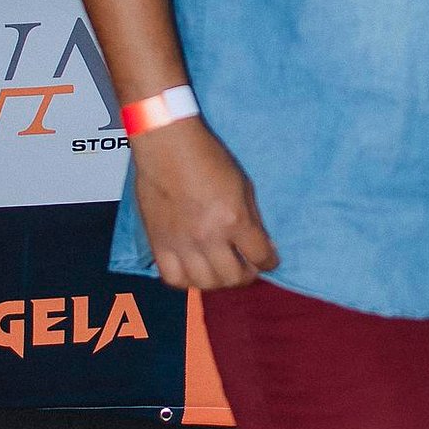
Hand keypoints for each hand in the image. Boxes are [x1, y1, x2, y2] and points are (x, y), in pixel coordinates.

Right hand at [129, 115, 280, 288]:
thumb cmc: (206, 157)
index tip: (269, 260)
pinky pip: (174, 278)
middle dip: (245, 274)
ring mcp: (181, 243)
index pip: (260, 257)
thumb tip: (262, 245)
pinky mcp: (159, 243)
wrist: (167, 145)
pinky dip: (187, 280)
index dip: (269, 262)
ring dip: (218, 280)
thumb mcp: (243, 185)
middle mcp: (207, 236)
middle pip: (233, 277)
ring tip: (220, 269)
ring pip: (205, 283)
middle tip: (245, 266)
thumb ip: (252, 218)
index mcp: (233, 219)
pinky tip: (194, 270)